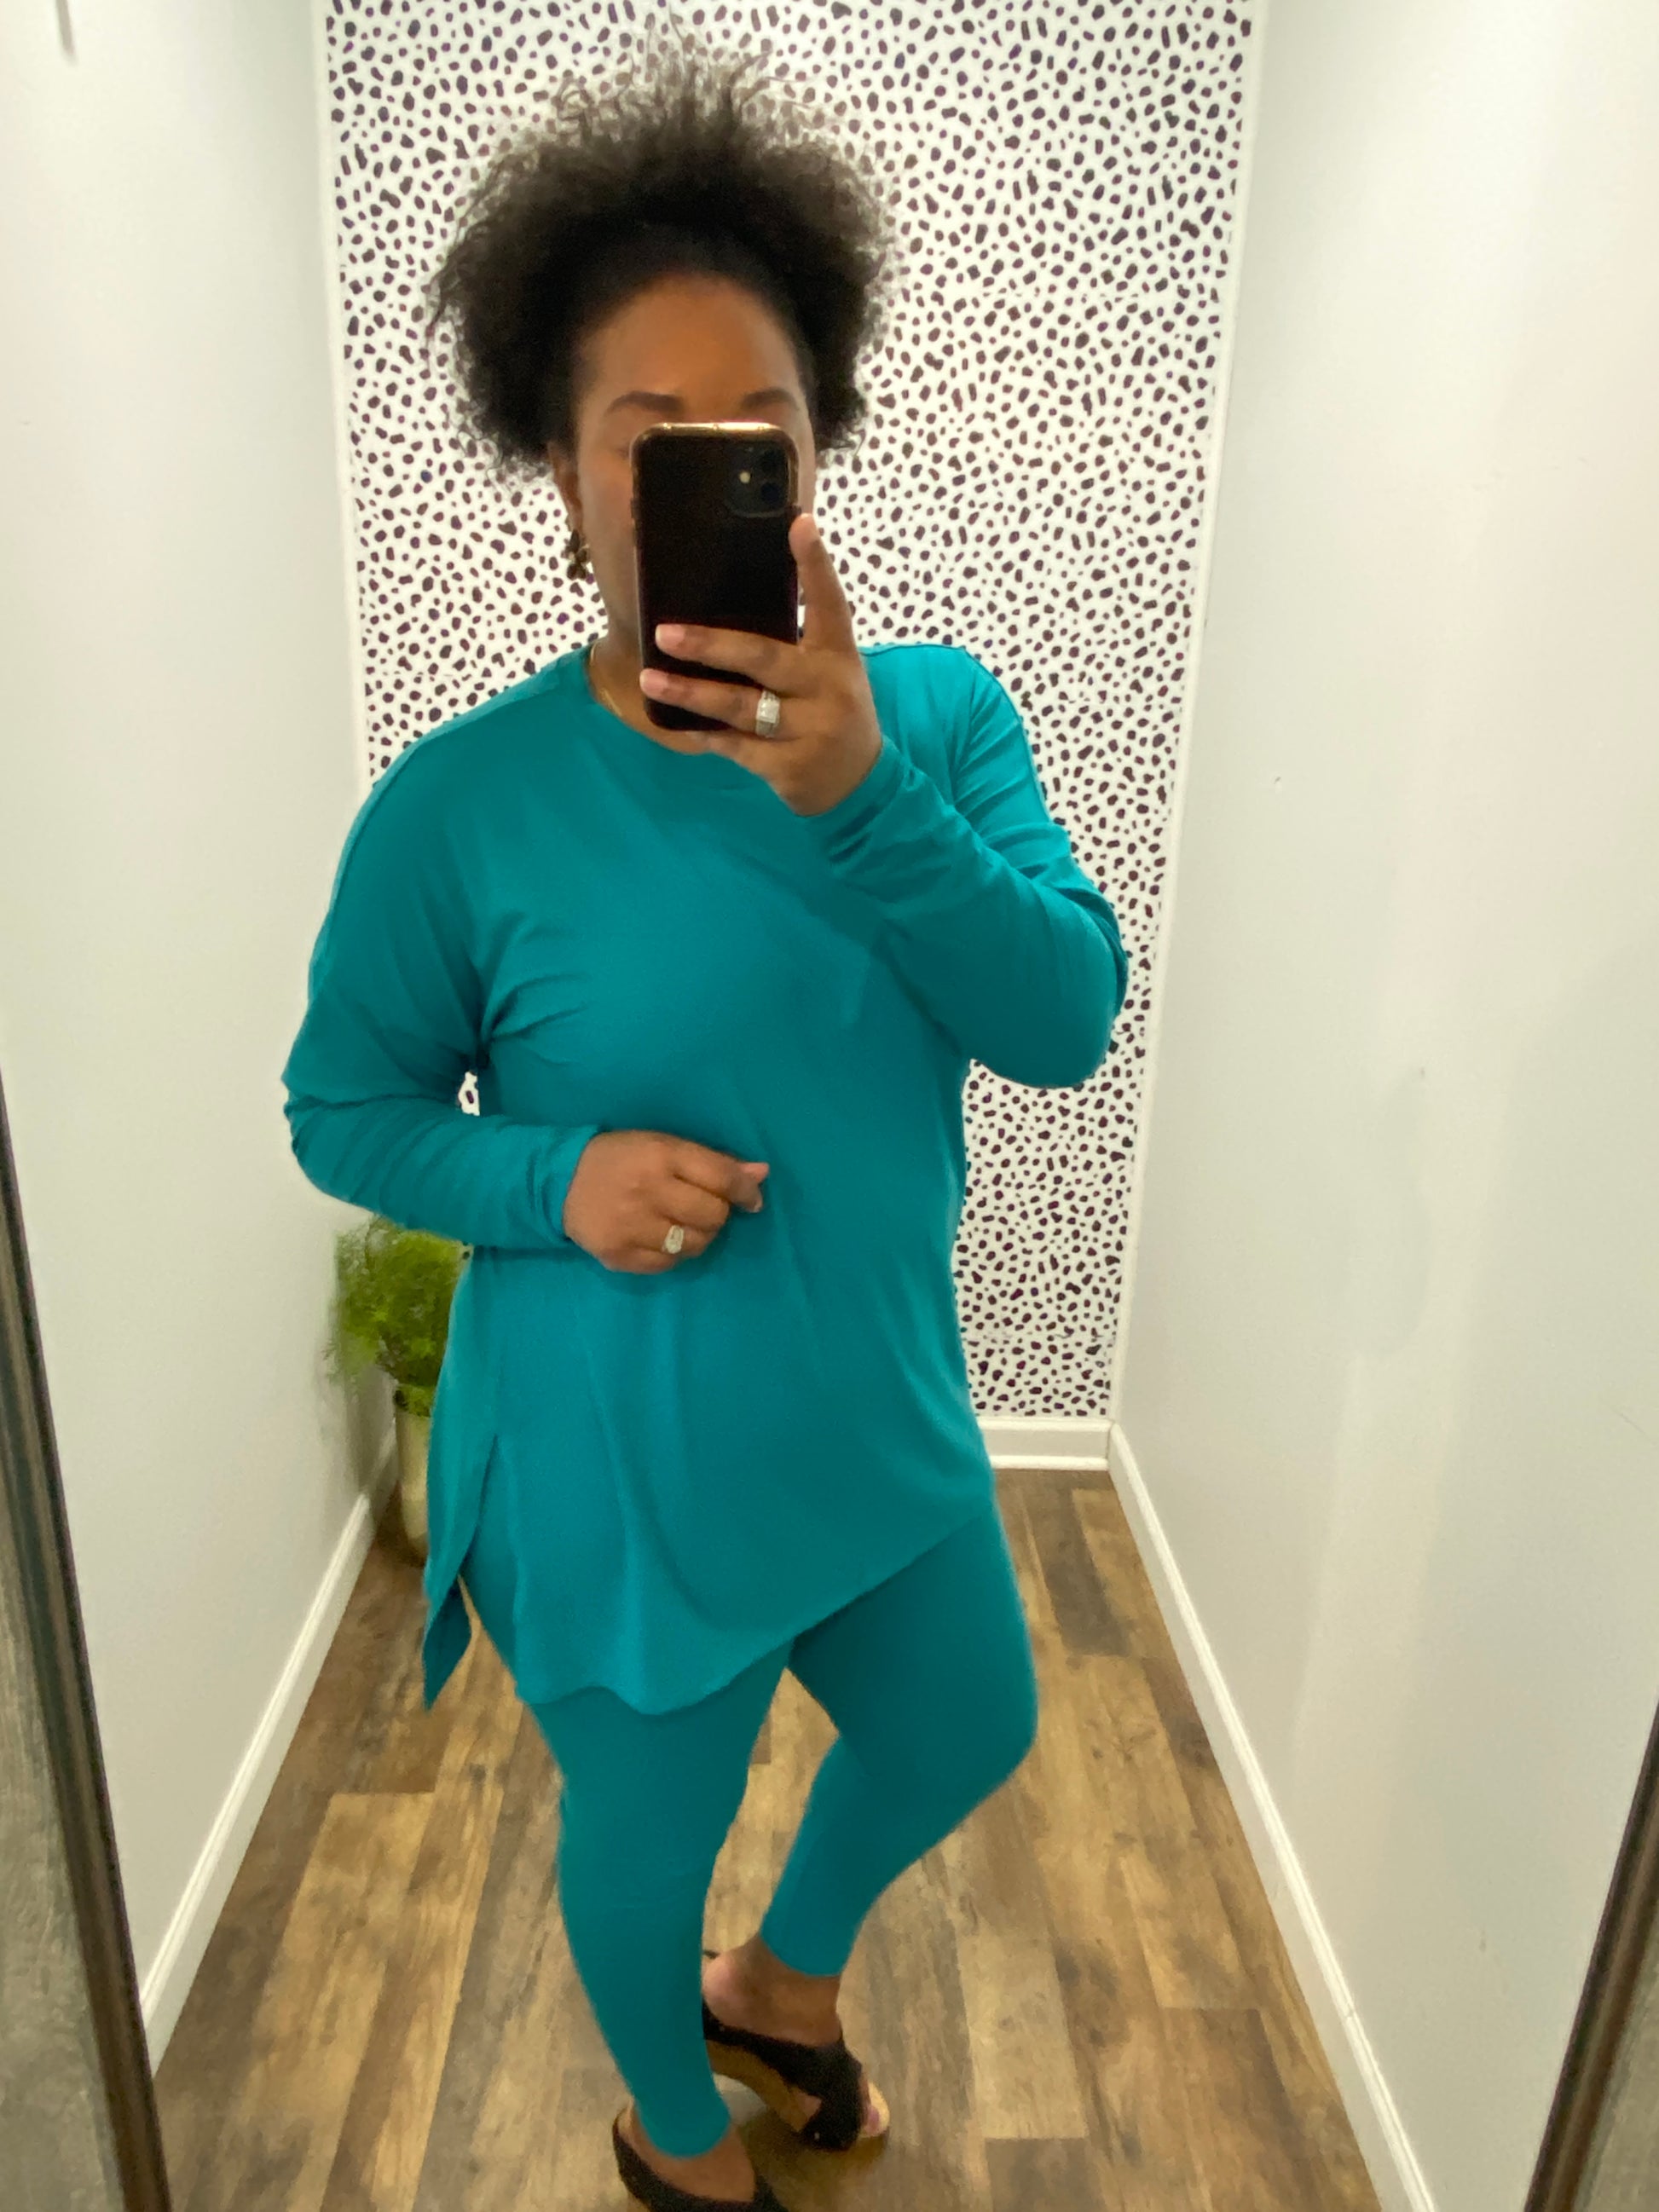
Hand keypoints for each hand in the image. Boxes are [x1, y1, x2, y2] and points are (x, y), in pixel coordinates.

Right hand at [561, 1130, 768, 1272]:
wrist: (558, 1182)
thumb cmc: (621, 1158)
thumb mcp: (663, 1146)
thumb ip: (712, 1161)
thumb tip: (761, 1174)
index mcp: (660, 1155)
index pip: (721, 1178)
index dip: (745, 1191)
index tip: (752, 1200)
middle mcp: (646, 1191)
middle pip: (713, 1216)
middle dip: (717, 1213)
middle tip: (703, 1207)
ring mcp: (631, 1227)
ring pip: (694, 1245)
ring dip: (699, 1236)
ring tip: (682, 1223)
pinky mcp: (619, 1256)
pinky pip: (669, 1264)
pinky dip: (674, 1254)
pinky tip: (661, 1237)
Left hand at [637, 511, 884, 815]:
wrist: (859, 784)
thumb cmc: (830, 712)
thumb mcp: (828, 672)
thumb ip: (792, 644)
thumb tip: (721, 612)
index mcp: (838, 654)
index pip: (830, 602)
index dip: (815, 564)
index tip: (798, 524)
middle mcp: (829, 688)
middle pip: (764, 657)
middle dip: (711, 645)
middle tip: (665, 632)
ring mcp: (812, 729)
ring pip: (742, 707)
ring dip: (692, 693)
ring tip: (651, 679)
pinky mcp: (792, 767)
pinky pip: (738, 747)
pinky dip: (708, 734)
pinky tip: (681, 723)